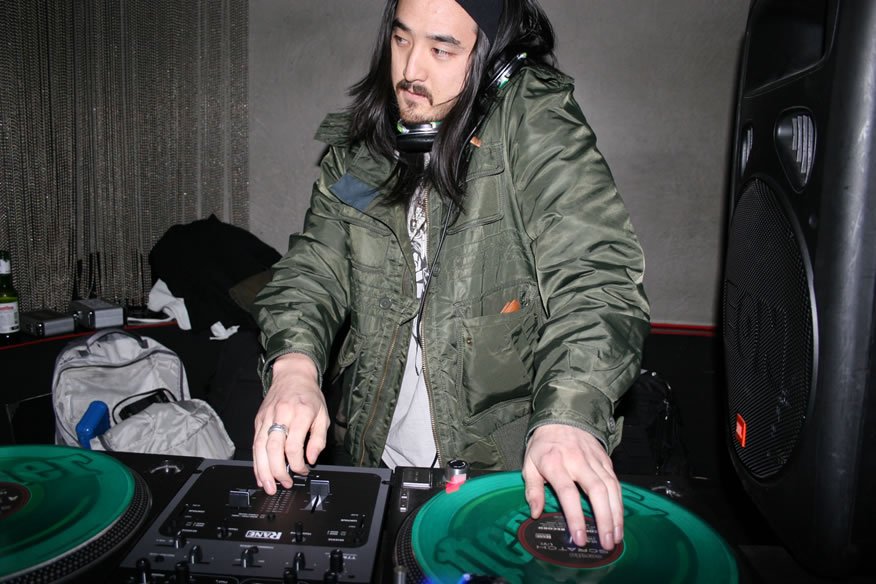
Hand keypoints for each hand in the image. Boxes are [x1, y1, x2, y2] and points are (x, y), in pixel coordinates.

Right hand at [252, 353, 328, 494]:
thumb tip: (311, 459)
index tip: (303, 470)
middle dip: (277, 471)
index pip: (294, 445)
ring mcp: (267, 417)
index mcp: (300, 413)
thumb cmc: (309, 395)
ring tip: (269, 486)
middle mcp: (281, 415)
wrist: (292, 374)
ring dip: (263, 471)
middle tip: (284, 484)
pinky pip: (255, 444)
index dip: (298, 463)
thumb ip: (318, 439)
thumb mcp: (323, 415)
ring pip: (260, 448)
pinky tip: (260, 474)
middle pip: (274, 448)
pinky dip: (256, 461)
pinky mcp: (258, 420)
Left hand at [522, 424, 623, 550]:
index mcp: (555, 463)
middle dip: (604, 520)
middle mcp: (578, 461)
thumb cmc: (544, 445)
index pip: (568, 493)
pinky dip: (620, 502)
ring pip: (611, 488)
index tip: (579, 537)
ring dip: (616, 514)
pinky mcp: (605, 460)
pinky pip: (615, 482)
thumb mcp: (529, 464)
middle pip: (597, 491)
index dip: (575, 517)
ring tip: (616, 537)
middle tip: (605, 543)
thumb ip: (533, 489)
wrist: (561, 418)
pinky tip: (619, 518)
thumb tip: (535, 513)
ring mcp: (594, 460)